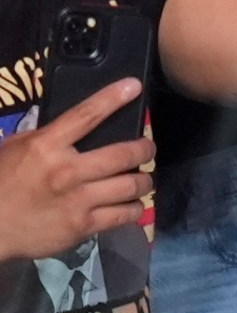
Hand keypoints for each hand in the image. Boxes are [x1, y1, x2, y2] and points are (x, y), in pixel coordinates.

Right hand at [0, 81, 156, 263]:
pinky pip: (125, 214)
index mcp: (46, 147)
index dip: (112, 98)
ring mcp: (78, 200)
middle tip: (147, 148)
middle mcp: (66, 171)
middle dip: (144, 149)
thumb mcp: (15, 150)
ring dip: (144, 181)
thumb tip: (76, 125)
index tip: (133, 86)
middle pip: (123, 154)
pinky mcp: (84, 225)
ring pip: (132, 185)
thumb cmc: (1, 184)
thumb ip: (45, 137)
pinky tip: (131, 204)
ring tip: (142, 179)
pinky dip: (134, 208)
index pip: (85, 115)